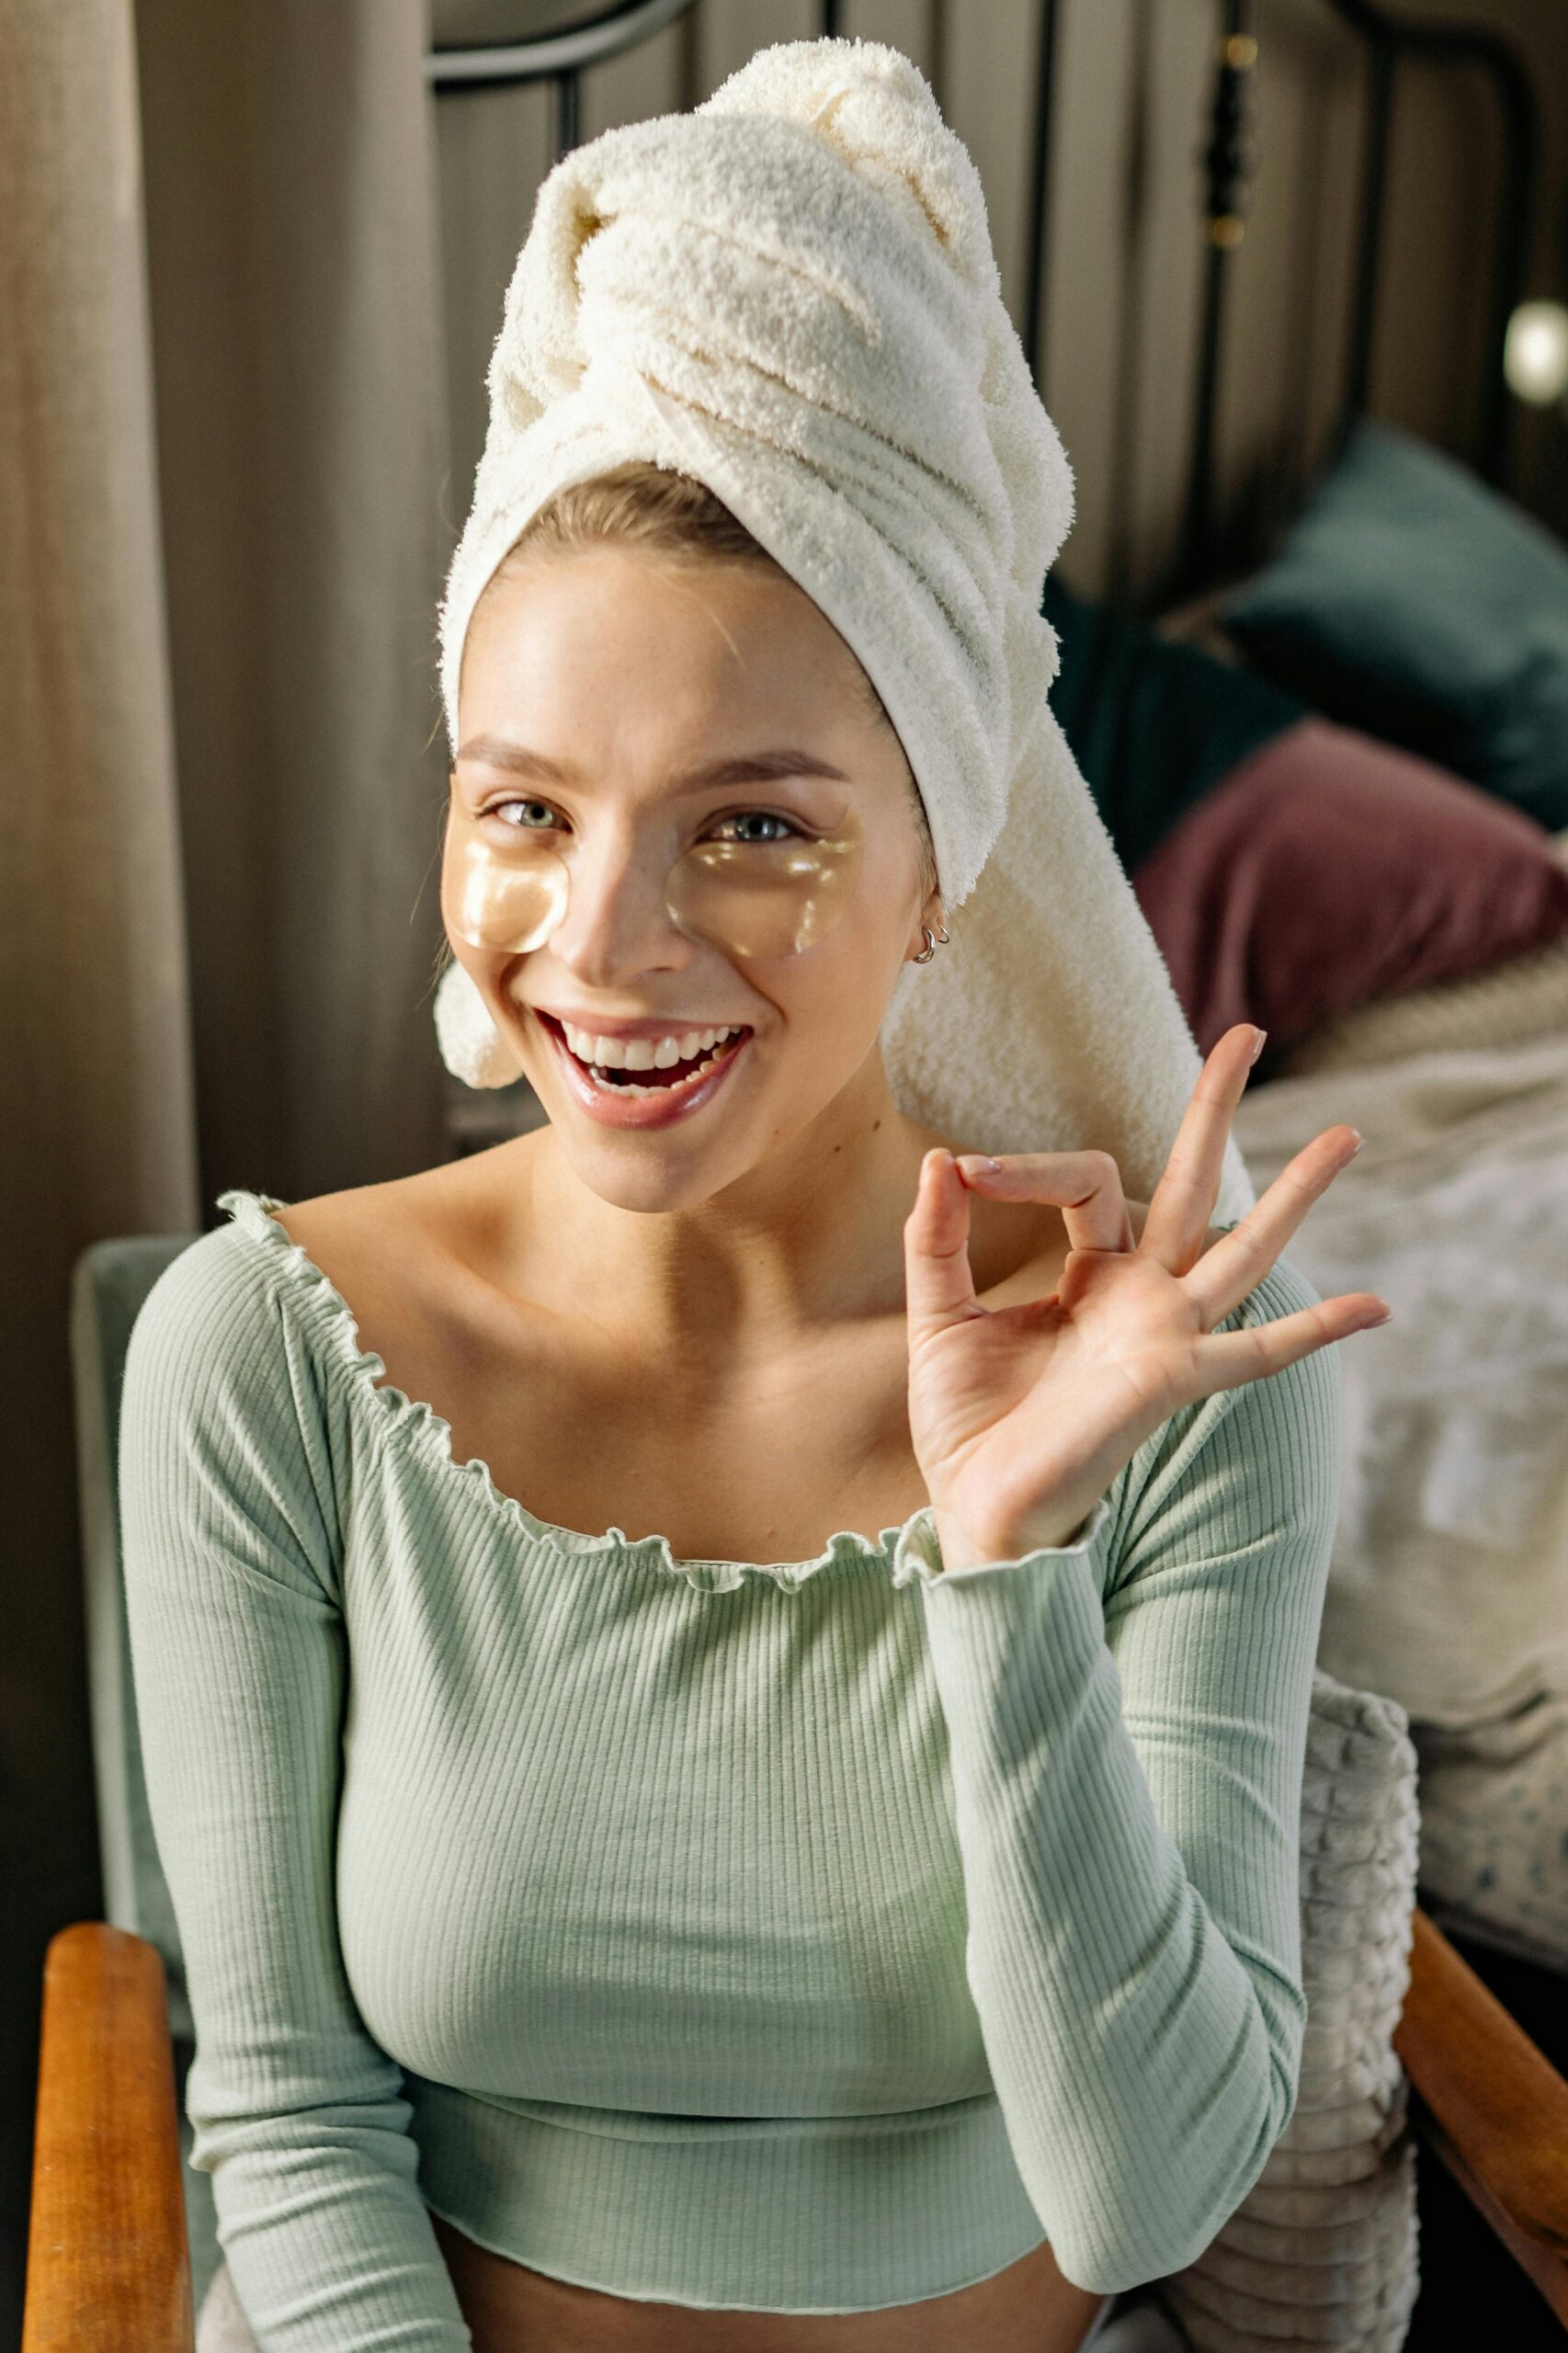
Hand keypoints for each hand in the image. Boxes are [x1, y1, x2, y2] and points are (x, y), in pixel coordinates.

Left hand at [903, 1022, 1389, 1571]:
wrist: (976, 1510)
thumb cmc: (967, 1424)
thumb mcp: (939, 1316)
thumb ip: (937, 1241)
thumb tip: (940, 1162)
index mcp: (1091, 1274)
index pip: (1083, 1181)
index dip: (1024, 1168)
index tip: (965, 1175)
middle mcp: (1140, 1295)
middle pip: (1189, 1184)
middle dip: (1215, 1109)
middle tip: (1248, 1033)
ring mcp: (1165, 1334)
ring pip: (1243, 1249)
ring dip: (1294, 1193)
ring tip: (1346, 1133)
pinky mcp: (1171, 1377)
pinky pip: (1256, 1354)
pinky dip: (1317, 1331)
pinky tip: (1379, 1307)